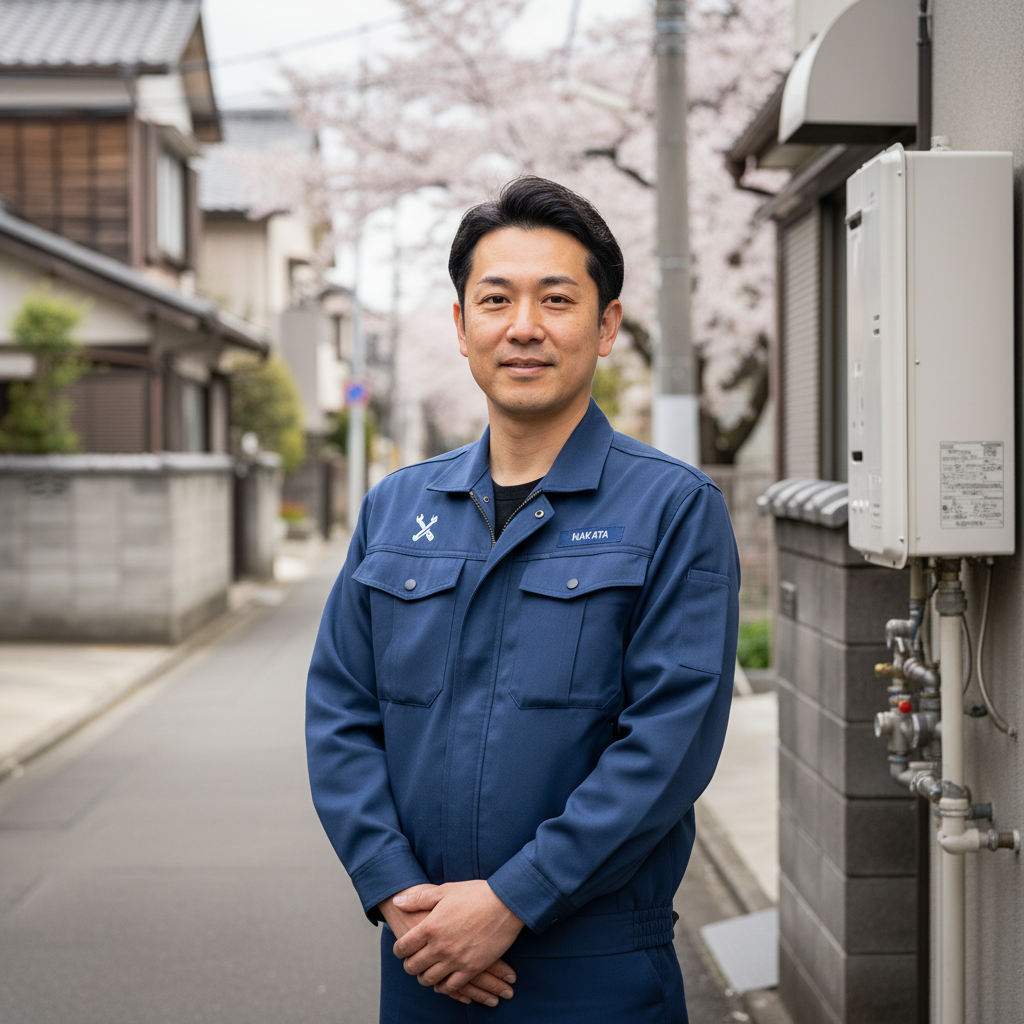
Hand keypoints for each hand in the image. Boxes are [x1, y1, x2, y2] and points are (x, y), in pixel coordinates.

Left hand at [391, 880, 524, 1000]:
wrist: (505, 903)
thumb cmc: (474, 894)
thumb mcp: (444, 891)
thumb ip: (419, 899)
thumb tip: (398, 902)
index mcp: (430, 926)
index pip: (403, 947)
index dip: (399, 950)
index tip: (402, 949)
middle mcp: (439, 946)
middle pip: (413, 967)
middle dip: (409, 965)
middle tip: (413, 961)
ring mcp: (455, 959)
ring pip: (429, 979)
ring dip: (425, 977)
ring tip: (427, 971)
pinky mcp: (471, 968)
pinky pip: (450, 987)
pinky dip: (443, 986)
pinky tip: (443, 980)